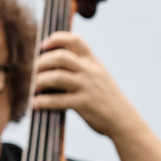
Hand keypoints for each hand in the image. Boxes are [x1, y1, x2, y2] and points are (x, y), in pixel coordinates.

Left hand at [30, 32, 160, 160]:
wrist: (125, 121)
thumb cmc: (107, 100)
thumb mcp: (100, 77)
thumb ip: (82, 68)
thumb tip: (52, 65)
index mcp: (94, 63)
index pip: (75, 40)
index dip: (56, 38)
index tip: (44, 46)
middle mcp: (91, 72)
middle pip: (60, 56)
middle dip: (42, 62)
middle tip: (35, 71)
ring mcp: (88, 87)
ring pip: (56, 76)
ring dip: (40, 81)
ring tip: (36, 87)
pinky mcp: (84, 104)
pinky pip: (57, 100)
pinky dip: (43, 102)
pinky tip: (36, 104)